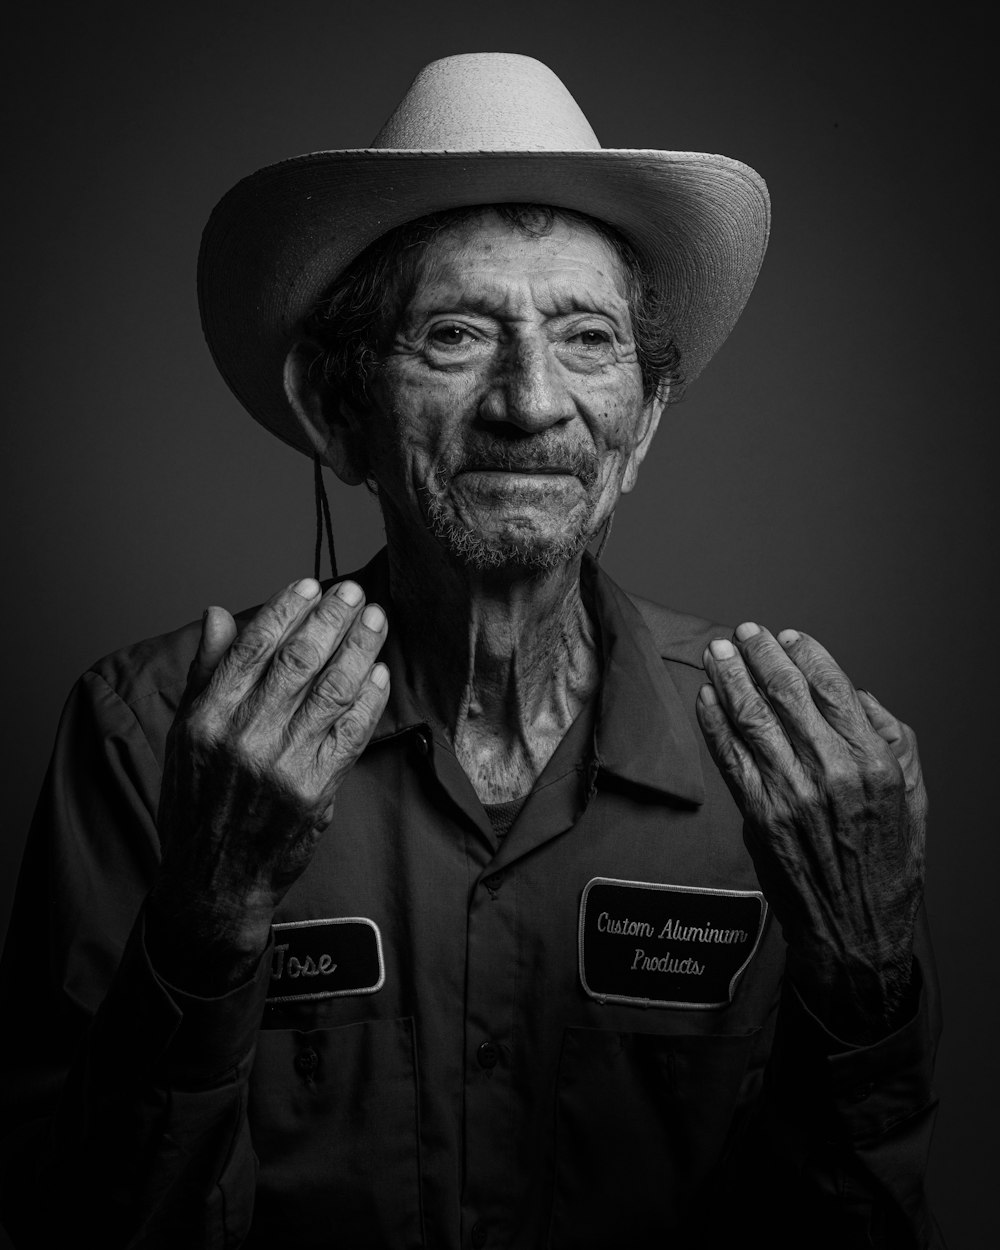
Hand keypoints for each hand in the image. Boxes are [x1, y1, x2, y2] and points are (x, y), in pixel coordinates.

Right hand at [150, 577, 389, 989]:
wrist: (213, 880)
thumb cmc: (197, 802)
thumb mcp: (185, 734)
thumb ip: (206, 672)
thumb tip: (218, 613)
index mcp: (207, 717)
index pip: (253, 648)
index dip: (286, 609)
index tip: (310, 584)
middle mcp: (243, 738)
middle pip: (298, 662)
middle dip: (332, 619)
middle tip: (355, 593)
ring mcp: (282, 765)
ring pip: (331, 691)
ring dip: (360, 649)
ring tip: (377, 621)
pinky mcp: (315, 792)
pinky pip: (350, 734)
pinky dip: (369, 700)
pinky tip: (380, 673)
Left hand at [695, 623, 925, 1041]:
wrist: (855, 932)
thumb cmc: (884, 867)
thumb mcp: (912, 800)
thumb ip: (893, 743)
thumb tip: (861, 699)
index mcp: (873, 763)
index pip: (834, 689)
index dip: (807, 655)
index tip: (789, 636)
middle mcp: (831, 772)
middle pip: (786, 695)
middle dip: (760, 655)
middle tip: (743, 632)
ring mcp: (790, 793)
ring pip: (752, 718)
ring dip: (729, 678)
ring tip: (717, 652)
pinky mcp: (757, 815)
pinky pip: (729, 757)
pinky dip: (713, 724)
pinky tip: (704, 699)